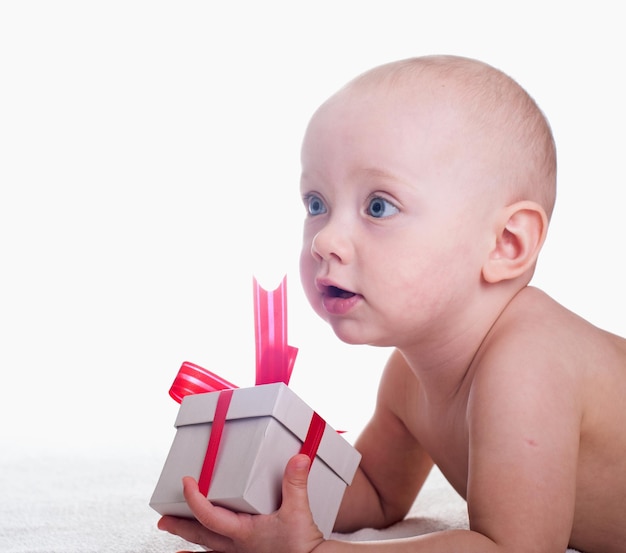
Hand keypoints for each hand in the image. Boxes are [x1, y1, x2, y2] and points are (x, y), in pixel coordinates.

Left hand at [158, 454, 325, 552]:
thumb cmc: (304, 545)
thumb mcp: (299, 510)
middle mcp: (238, 546)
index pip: (209, 516)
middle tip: (162, 520)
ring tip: (173, 546)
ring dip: (190, 545)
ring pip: (209, 550)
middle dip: (180, 526)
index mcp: (244, 532)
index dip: (194, 499)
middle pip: (201, 535)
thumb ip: (296, 482)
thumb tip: (299, 458)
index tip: (186, 482)